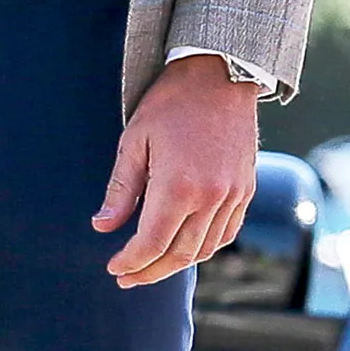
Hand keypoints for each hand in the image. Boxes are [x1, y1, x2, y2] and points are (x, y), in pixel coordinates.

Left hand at [93, 54, 262, 288]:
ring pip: (205, 248)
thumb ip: (122, 189)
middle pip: (179, 254)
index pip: (152, 243)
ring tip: (153, 265)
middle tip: (127, 277)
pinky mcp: (247, 188)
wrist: (221, 73)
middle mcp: (211, 197)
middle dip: (150, 271)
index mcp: (179, 186)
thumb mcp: (135, 140)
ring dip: (177, 263)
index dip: (130, 261)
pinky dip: (206, 247)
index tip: (113, 267)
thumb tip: (103, 226)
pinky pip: (228, 232)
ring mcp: (234, 194)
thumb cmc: (171, 102)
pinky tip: (187, 247)